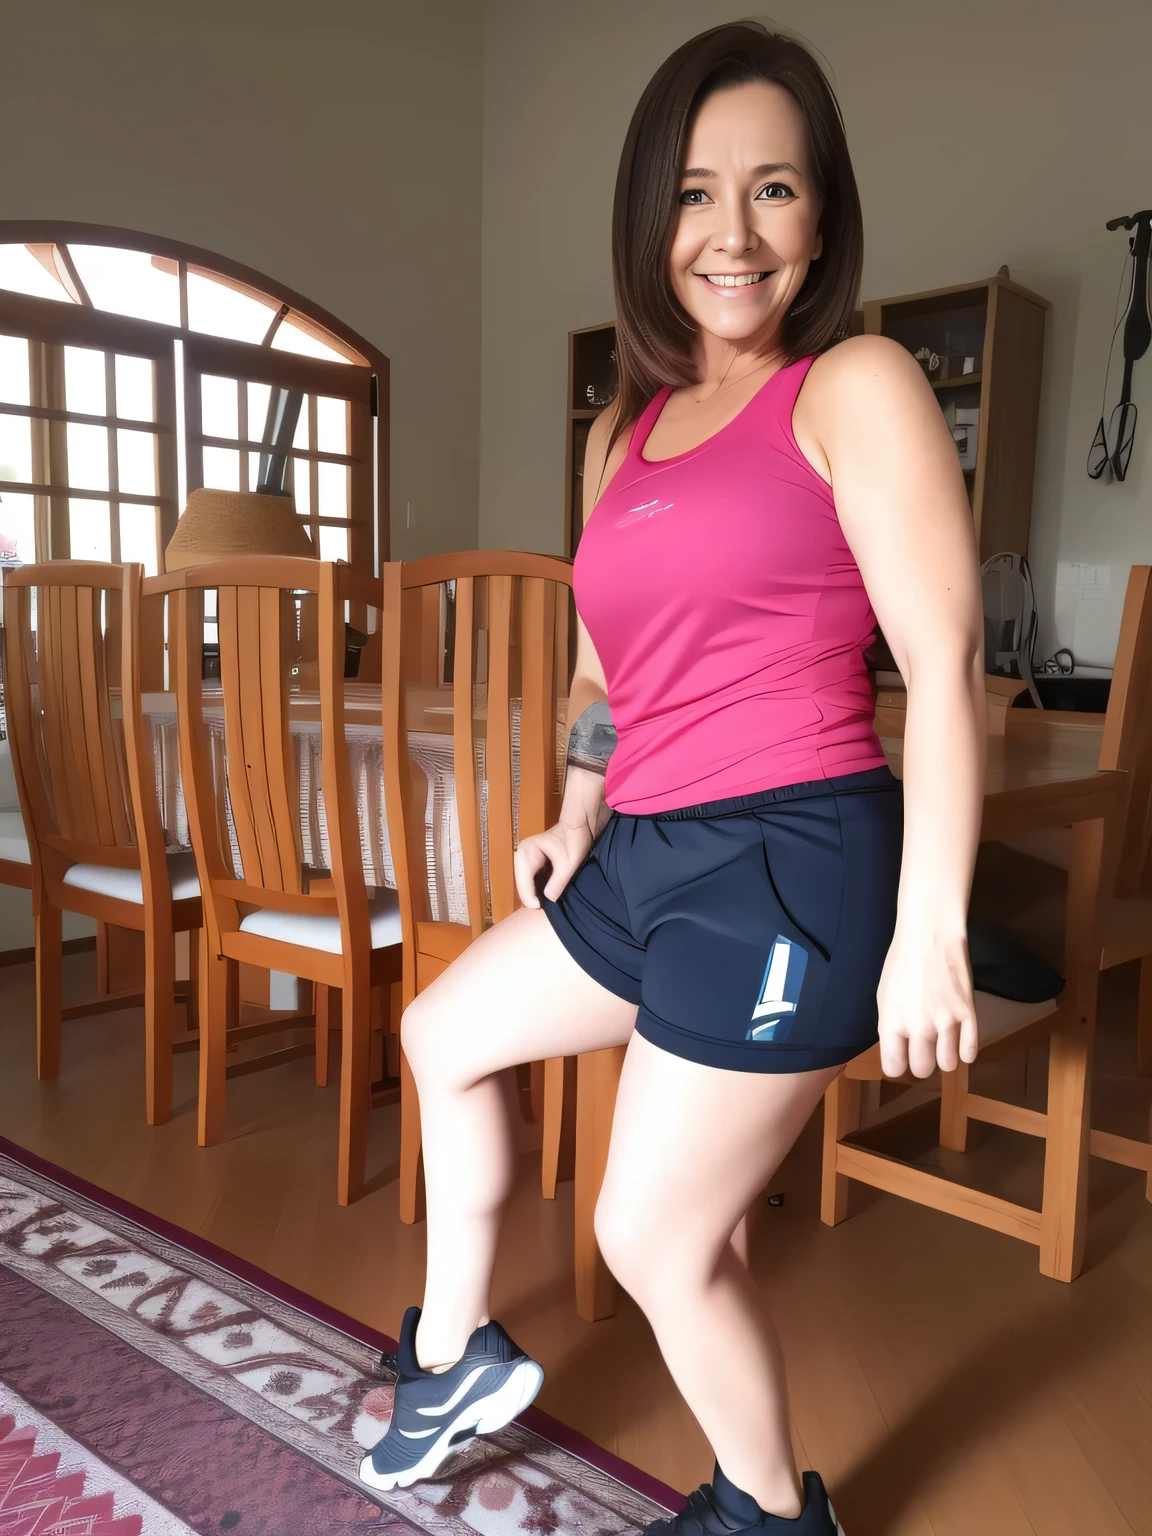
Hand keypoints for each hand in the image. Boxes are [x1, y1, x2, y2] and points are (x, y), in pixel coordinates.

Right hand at [514, 819, 595, 908]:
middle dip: (529, 897)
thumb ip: (557, 882)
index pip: (523, 881)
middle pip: (521, 883)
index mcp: (526, 852)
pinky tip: (544, 896)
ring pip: (525, 883)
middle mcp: (521, 855)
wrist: (579, 827)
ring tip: (543, 905)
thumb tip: (548, 899)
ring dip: (532, 894)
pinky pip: (530, 880)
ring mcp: (525, 858)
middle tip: (541, 910)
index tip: (539, 909)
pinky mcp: (532, 862)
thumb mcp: (568, 864)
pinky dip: (536, 889)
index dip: (529, 897)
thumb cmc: (574, 841)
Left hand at [876, 925, 978, 1078]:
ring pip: (948, 1065)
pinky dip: (965, 1051)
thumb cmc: (902, 962)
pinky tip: (960, 1040)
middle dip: (922, 1062)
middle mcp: (918, 1027)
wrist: (930, 936)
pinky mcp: (969, 1014)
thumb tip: (898, 1050)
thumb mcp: (884, 996)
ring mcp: (946, 1022)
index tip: (903, 1056)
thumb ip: (890, 1026)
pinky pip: (970, 1052)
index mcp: (892, 1023)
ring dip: (944, 1056)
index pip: (894, 1068)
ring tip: (942, 1041)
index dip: (899, 1064)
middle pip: (922, 1070)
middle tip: (924, 1046)